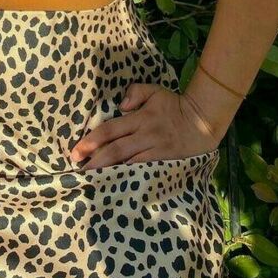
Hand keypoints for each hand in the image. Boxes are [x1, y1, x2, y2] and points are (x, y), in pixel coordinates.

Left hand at [69, 82, 217, 169]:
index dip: (91, 141)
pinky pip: (143, 173)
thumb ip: (136, 92)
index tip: (76, 151)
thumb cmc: (173, 105)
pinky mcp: (164, 164)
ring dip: (109, 174)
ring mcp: (155, 152)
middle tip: (77, 171)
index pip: (110, 130)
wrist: (201, 122)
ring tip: (91, 182)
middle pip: (115, 151)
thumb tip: (121, 105)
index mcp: (140, 118)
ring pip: (128, 165)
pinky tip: (116, 187)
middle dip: (94, 161)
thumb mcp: (155, 91)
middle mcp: (145, 135)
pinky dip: (128, 179)